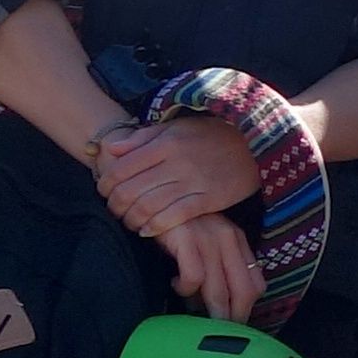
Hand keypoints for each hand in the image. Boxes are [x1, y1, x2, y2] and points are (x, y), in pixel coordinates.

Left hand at [92, 115, 257, 241]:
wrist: (254, 144)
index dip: (105, 182)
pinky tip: (146, 230)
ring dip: (132, 218)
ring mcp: (193, 182)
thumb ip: (143, 137)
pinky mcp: (209, 199)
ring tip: (128, 221)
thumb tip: (112, 149)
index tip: (103, 189)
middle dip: (115, 204)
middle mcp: (176, 162)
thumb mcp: (176, 127)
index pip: (122, 167)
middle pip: (131, 190)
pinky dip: (155, 227)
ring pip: (148, 206)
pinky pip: (174, 217)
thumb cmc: (211, 135)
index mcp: (165, 143)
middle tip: (113, 209)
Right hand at [151, 205, 267, 322]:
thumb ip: (216, 265)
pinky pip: (193, 277)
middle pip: (244, 291)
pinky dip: (185, 289)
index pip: (256, 284)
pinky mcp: (186, 238)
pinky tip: (175, 285)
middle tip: (219, 333)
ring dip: (209, 311)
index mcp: (236, 241)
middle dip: (233, 318)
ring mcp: (208, 238)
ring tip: (197, 319)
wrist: (150, 194)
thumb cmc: (175, 224)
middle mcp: (227, 238)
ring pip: (219, 289)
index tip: (235, 325)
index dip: (247, 309)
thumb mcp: (204, 241)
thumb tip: (217, 304)